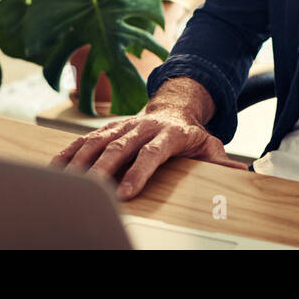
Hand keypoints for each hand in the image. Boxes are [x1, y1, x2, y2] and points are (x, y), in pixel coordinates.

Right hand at [50, 77, 245, 199]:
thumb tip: (243, 174)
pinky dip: (69, 152)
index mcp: (169, 133)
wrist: (173, 106)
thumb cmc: (190, 134)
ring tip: (68, 183)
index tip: (126, 192)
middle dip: (105, 169)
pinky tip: (55, 169)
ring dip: (82, 162)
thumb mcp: (209, 144)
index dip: (139, 172)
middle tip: (93, 190)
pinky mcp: (107, 128)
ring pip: (99, 142)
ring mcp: (123, 126)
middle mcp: (143, 127)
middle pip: (121, 147)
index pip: (153, 153)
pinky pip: (85, 139)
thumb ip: (220, 160)